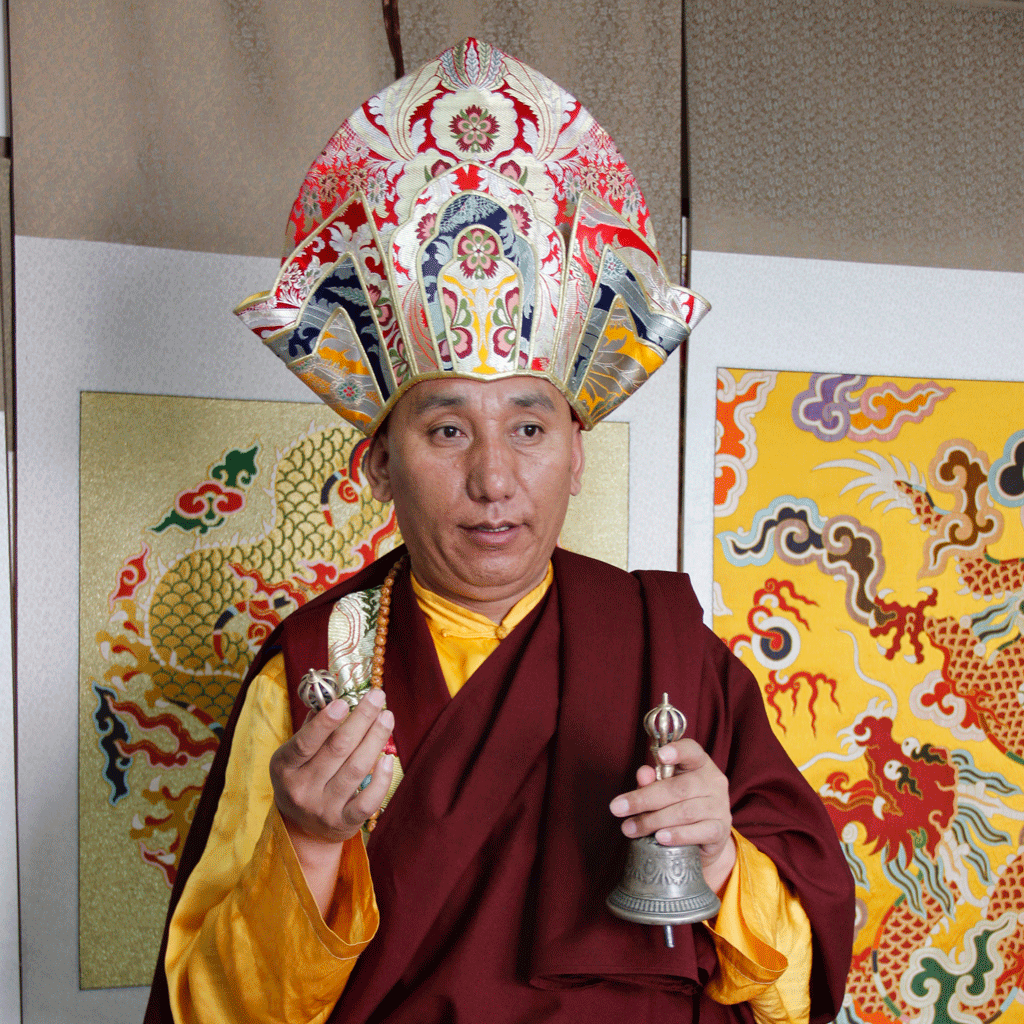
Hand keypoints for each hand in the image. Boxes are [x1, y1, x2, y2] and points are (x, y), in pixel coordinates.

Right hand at [270, 688, 394, 913]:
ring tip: (387, 717)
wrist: (302, 827)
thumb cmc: (303, 775)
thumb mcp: (295, 753)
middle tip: (378, 697)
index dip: (324, 722)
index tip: (344, 702)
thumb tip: (334, 695)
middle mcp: (301, 789)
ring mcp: (323, 808)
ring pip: (355, 769)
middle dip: (361, 720)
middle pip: (337, 750)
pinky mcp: (344, 822)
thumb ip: (313, 725)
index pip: (304, 743)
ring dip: (375, 740)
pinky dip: (380, 779)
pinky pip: (367, 801)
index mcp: (285, 767)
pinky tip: (388, 758)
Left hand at [609, 738, 736, 893]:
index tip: (661, 756)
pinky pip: (700, 832)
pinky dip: (678, 835)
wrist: (703, 839)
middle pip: (679, 787)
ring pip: (686, 811)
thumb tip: (643, 774)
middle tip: (618, 808)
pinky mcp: (722, 830)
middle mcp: (713, 782)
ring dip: (654, 821)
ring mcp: (720, 806)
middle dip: (645, 799)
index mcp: (699, 764)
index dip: (677, 751)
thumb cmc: (678, 805)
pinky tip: (660, 838)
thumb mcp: (662, 789)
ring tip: (631, 828)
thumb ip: (651, 781)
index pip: (692, 751)